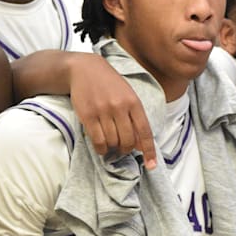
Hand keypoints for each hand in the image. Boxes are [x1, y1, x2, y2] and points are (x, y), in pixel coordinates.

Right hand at [69, 54, 156, 169]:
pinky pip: (98, 141)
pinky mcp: (88, 115)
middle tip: (122, 148)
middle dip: (126, 149)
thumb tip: (141, 145)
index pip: (145, 131)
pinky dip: (101, 148)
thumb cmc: (109, 84)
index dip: (149, 151)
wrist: (84, 69)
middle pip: (128, 140)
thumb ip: (135, 117)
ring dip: (112, 148)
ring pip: (113, 142)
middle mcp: (119, 107)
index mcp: (133, 102)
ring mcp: (103, 111)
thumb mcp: (127, 95)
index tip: (151, 165)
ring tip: (110, 143)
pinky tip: (101, 146)